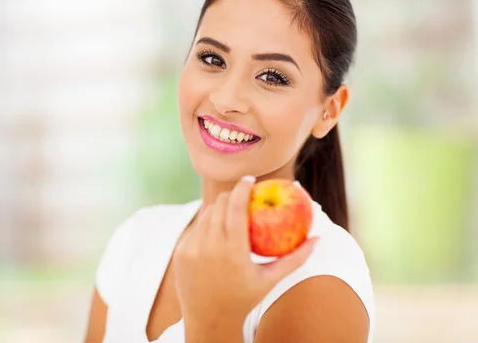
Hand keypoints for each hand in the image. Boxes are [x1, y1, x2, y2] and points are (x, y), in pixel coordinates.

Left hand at [173, 176, 317, 341]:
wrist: (209, 320)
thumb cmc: (244, 298)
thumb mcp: (270, 280)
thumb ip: (295, 258)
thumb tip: (318, 238)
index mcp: (233, 251)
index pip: (235, 206)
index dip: (242, 187)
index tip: (250, 179)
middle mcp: (209, 247)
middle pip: (219, 204)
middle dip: (231, 194)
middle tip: (242, 193)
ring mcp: (192, 249)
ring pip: (205, 214)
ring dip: (218, 207)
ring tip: (230, 210)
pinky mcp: (181, 252)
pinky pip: (195, 228)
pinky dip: (207, 225)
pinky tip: (216, 230)